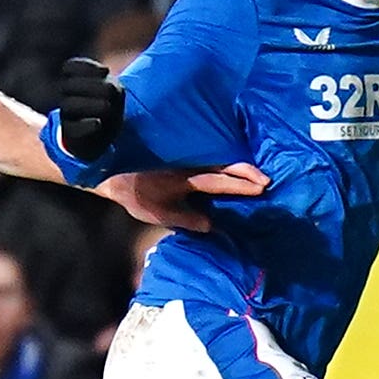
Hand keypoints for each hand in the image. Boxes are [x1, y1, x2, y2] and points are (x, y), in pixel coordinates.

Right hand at [57, 56, 123, 161]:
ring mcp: (66, 114)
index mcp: (74, 80)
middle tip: (112, 91)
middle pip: (69, 85)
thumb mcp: (115, 92)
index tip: (106, 71)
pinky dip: (86, 126)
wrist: (105, 133)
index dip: (86, 67)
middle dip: (92, 86)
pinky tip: (98, 123)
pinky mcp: (69, 133)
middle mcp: (66, 96)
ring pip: (68, 105)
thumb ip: (109, 85)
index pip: (70, 67)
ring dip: (90, 104)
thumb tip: (107, 80)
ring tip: (108, 107)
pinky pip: (71, 129)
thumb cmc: (110, 105)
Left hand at [102, 163, 268, 232]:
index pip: (220, 180)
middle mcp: (190, 163)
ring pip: (219, 157)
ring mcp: (187, 155)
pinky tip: (233, 163)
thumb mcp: (159, 214)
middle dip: (247, 171)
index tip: (262, 187)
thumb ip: (186, 219)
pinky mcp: (183, 153)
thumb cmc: (135, 194)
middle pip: (225, 165)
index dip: (241, 184)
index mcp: (187, 178)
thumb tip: (212, 225)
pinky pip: (209, 154)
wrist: (111, 169)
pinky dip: (225, 158)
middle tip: (267, 179)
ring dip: (238, 163)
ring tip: (257, 170)